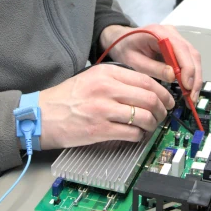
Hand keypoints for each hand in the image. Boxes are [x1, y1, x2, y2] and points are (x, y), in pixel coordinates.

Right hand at [38, 64, 174, 148]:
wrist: (42, 115)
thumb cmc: (66, 98)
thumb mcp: (91, 78)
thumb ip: (117, 80)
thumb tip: (146, 89)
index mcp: (106, 74)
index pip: (146, 80)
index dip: (162, 92)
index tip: (167, 99)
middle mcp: (106, 89)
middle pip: (149, 98)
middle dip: (162, 109)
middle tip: (163, 114)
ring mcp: (104, 110)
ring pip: (144, 116)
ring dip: (153, 124)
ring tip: (150, 126)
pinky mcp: (100, 130)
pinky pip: (132, 133)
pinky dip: (140, 136)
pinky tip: (137, 135)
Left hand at [100, 24, 202, 104]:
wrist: (120, 39)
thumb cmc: (124, 49)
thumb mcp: (134, 62)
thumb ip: (153, 68)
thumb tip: (173, 77)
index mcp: (159, 32)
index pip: (181, 49)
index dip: (187, 68)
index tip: (187, 86)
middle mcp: (171, 32)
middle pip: (191, 53)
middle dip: (194, 76)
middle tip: (192, 96)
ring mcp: (176, 37)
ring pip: (193, 57)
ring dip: (195, 77)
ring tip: (191, 95)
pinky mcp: (177, 45)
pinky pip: (189, 59)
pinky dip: (191, 74)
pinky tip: (188, 87)